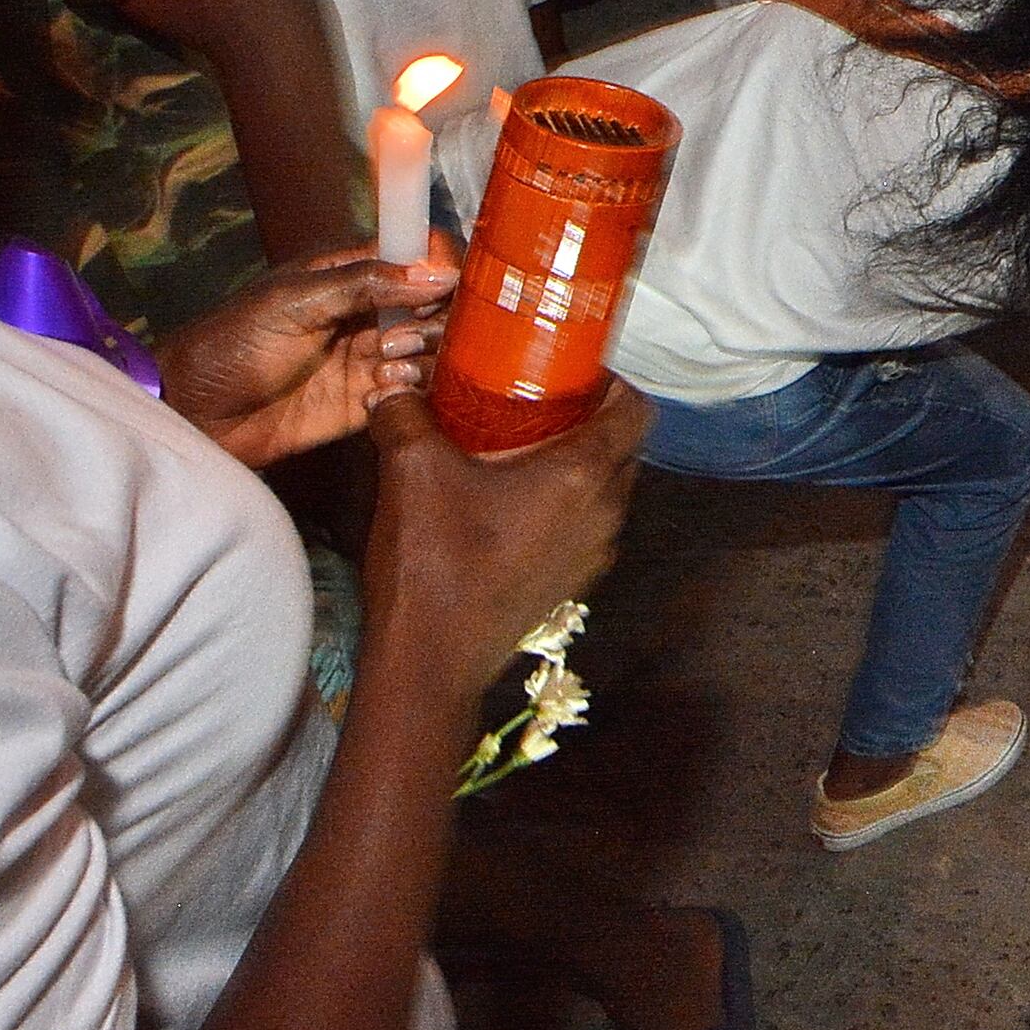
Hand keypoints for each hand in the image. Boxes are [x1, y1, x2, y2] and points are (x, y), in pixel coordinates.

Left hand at [161, 246, 447, 468]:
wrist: (196, 411)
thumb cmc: (233, 343)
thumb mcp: (295, 300)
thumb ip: (367, 283)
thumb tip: (440, 273)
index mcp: (350, 272)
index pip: (418, 252)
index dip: (440, 265)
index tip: (440, 287)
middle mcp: (369, 310)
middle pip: (437, 304)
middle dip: (431, 320)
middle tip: (393, 339)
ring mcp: (369, 357)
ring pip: (431, 350)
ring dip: (419, 358)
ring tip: (382, 370)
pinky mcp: (367, 402)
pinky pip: (413, 392)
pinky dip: (409, 391)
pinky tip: (378, 395)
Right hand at [364, 380, 650, 705]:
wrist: (431, 659)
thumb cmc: (435, 562)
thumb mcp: (411, 470)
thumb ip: (404, 413)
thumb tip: (393, 386)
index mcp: (583, 476)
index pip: (636, 409)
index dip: (613, 381)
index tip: (572, 370)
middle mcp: (605, 514)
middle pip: (623, 448)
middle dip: (590, 418)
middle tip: (538, 400)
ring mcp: (593, 555)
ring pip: (605, 490)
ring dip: (576, 464)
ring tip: (520, 446)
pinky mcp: (573, 583)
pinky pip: (585, 527)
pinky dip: (563, 505)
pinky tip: (509, 499)